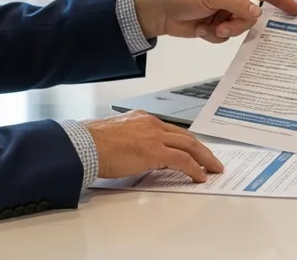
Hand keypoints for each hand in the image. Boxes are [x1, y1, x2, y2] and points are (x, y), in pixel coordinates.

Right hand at [83, 110, 222, 182]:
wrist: (83, 145)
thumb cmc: (91, 144)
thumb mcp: (116, 137)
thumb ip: (132, 142)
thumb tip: (141, 156)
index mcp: (142, 119)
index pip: (171, 130)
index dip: (185, 142)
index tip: (193, 150)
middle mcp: (152, 124)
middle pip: (185, 136)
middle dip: (202, 149)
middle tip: (212, 160)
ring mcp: (155, 136)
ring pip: (189, 145)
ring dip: (204, 158)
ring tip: (213, 169)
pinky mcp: (154, 151)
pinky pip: (182, 159)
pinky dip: (194, 168)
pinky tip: (199, 176)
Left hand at [133, 0, 296, 42]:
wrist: (158, 12)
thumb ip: (237, 4)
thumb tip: (257, 14)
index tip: (294, 10)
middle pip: (251, 15)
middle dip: (239, 23)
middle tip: (224, 25)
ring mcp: (224, 13)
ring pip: (239, 28)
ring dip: (225, 31)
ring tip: (210, 27)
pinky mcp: (215, 27)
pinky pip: (225, 37)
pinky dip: (214, 36)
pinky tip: (201, 30)